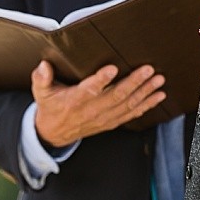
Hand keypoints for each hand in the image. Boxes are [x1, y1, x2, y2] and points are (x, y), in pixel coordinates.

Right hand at [32, 61, 165, 146]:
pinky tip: (158, 96)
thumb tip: (43, 66)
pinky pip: (132, 114)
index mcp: (75, 100)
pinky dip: (147, 105)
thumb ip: (41, 78)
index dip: (100, 80)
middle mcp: (92, 110)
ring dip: (145, 93)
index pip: (89, 90)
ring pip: (128, 105)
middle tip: (148, 70)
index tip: (112, 68)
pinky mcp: (112, 121)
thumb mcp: (41, 92)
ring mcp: (104, 117)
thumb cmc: (51, 107)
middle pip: (116, 96)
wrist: (55, 133)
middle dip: (134, 82)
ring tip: (158, 81)